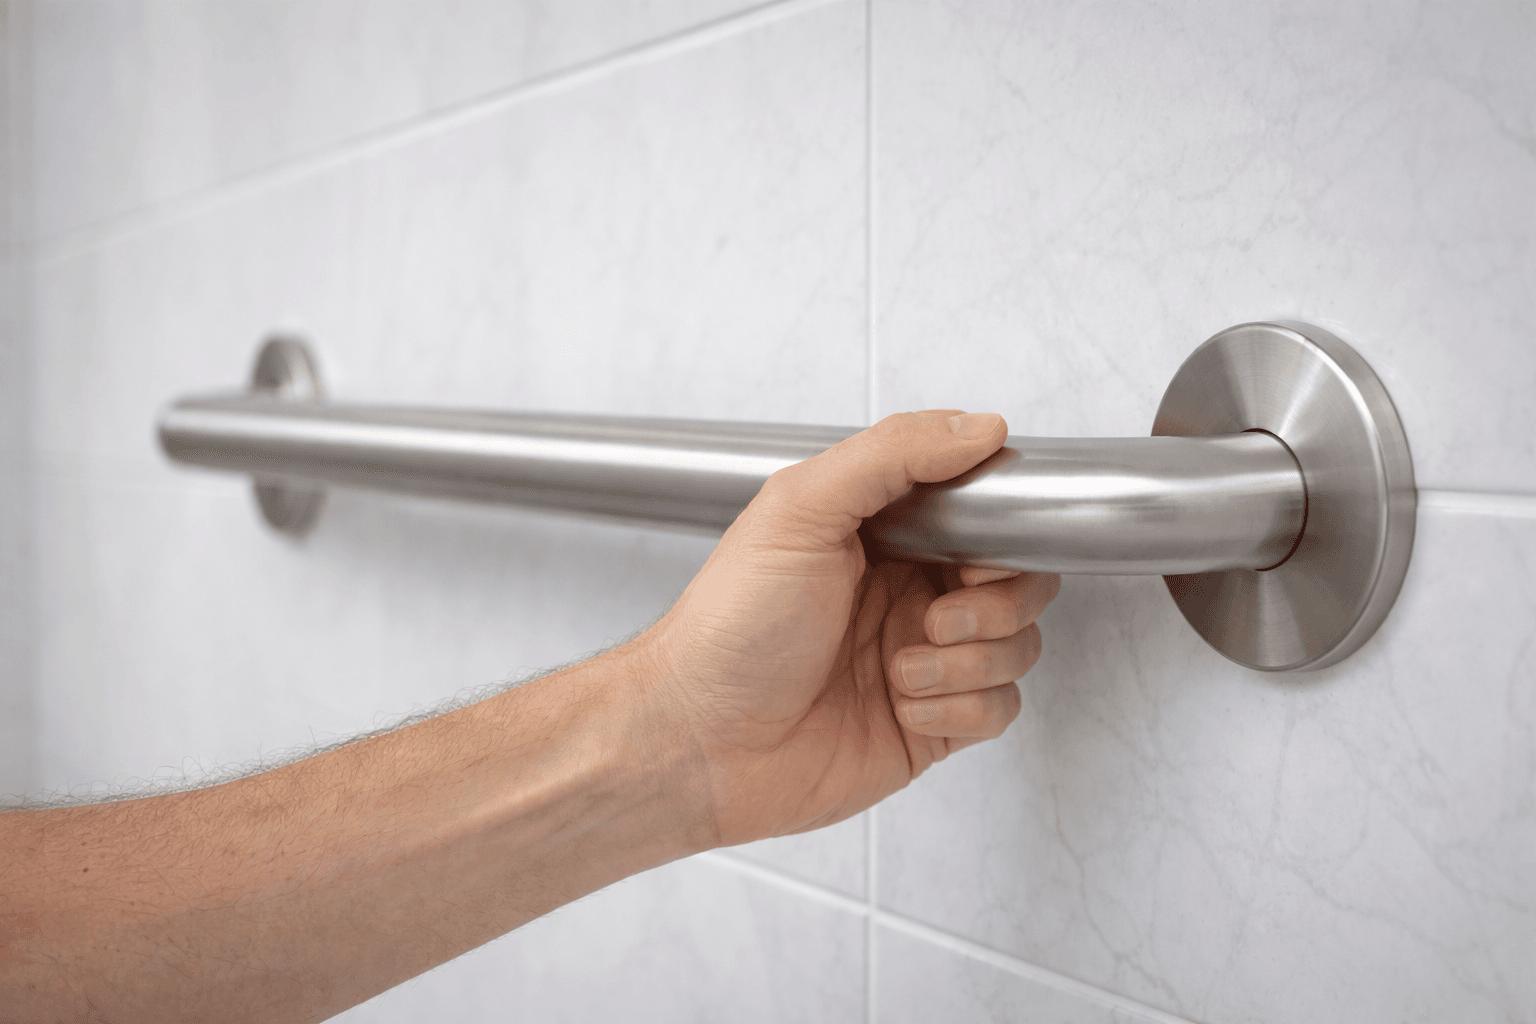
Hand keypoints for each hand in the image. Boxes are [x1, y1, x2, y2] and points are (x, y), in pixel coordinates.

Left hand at [637, 410, 1060, 847]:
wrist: (698, 739)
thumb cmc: (729, 626)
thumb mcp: (800, 509)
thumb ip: (892, 454)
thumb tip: (978, 426)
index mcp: (884, 535)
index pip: (986, 515)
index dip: (1001, 532)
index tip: (974, 550)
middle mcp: (908, 594)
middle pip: (1019, 583)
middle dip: (995, 603)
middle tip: (935, 617)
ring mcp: (923, 661)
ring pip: (1017, 648)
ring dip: (970, 661)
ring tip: (900, 669)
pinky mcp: (928, 725)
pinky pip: (997, 711)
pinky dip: (959, 710)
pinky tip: (902, 705)